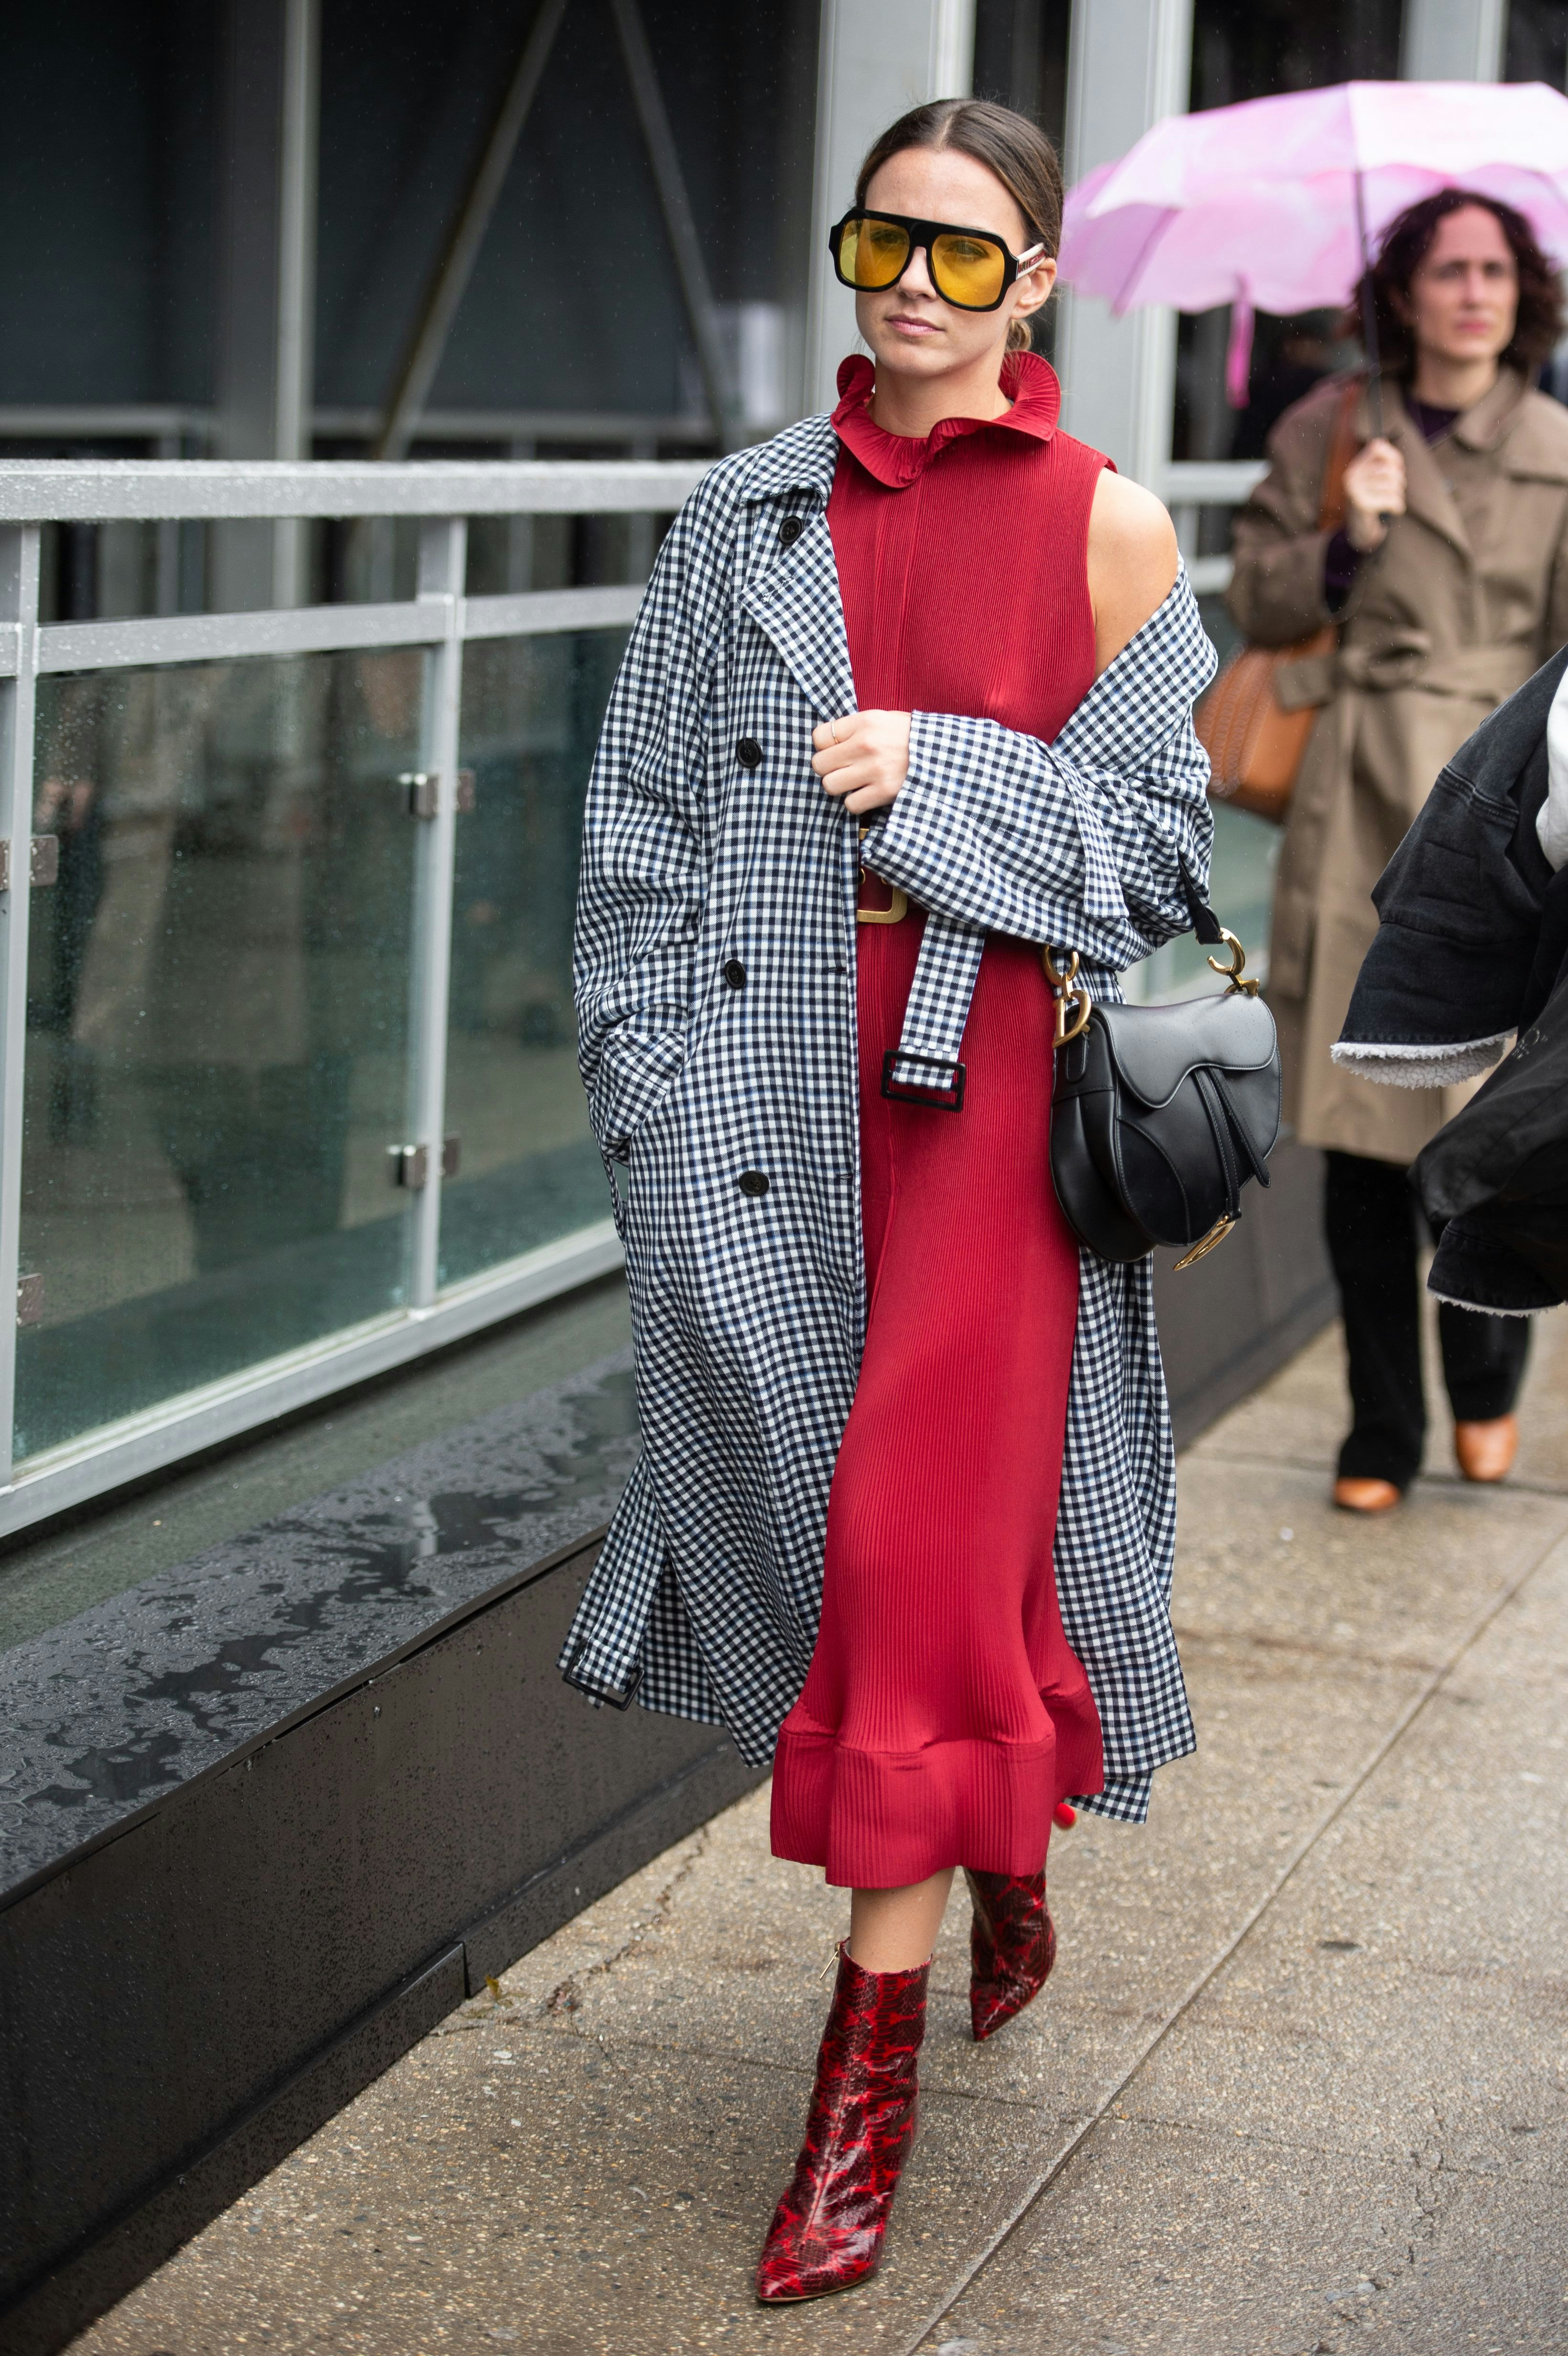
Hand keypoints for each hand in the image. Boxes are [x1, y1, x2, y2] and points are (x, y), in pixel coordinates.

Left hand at [811, 709, 910, 814]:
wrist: (945, 753)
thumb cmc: (910, 737)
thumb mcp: (883, 719)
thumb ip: (854, 728)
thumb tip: (827, 742)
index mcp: (865, 722)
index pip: (820, 737)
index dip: (825, 746)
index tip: (836, 750)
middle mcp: (866, 744)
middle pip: (820, 764)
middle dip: (828, 768)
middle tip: (843, 769)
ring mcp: (874, 770)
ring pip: (830, 785)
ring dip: (840, 787)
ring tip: (854, 782)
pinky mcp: (883, 792)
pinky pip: (850, 804)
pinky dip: (856, 802)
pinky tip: (867, 794)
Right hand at [1342, 436, 1405, 551]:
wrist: (1359, 527)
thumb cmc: (1373, 497)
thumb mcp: (1376, 478)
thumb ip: (1385, 464)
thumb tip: (1397, 462)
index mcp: (1355, 466)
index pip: (1377, 447)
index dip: (1393, 455)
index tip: (1398, 467)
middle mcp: (1352, 476)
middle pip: (1389, 469)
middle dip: (1400, 480)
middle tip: (1398, 488)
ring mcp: (1355, 491)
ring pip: (1392, 485)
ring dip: (1399, 495)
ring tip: (1395, 500)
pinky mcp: (1361, 505)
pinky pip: (1391, 500)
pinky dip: (1399, 506)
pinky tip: (1396, 510)